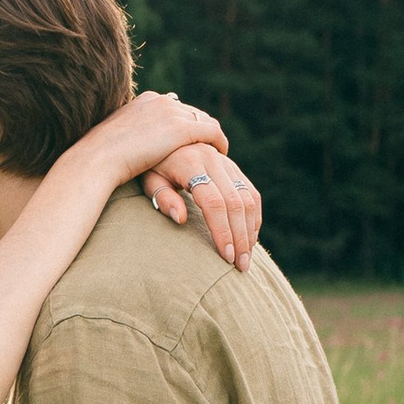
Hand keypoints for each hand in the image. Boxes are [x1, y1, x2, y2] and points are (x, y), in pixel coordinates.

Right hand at [83, 87, 227, 182]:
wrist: (98, 158)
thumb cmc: (101, 156)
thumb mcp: (117, 136)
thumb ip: (132, 133)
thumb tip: (136, 141)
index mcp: (146, 99)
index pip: (175, 107)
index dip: (185, 123)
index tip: (190, 139)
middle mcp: (160, 100)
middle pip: (192, 112)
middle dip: (200, 128)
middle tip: (208, 146)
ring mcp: (171, 112)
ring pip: (204, 120)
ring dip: (211, 136)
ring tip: (216, 151)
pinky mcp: (181, 128)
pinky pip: (212, 132)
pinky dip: (219, 142)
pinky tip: (221, 155)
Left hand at [142, 141, 262, 268]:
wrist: (161, 138)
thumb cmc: (150, 166)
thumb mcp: (149, 180)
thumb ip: (163, 198)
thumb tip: (182, 219)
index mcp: (191, 163)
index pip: (214, 203)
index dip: (222, 231)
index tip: (226, 257)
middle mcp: (213, 159)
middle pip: (235, 203)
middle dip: (241, 237)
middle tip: (241, 266)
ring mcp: (226, 162)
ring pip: (248, 198)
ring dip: (251, 230)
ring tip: (247, 257)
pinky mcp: (233, 167)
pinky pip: (251, 192)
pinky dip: (254, 217)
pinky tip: (250, 238)